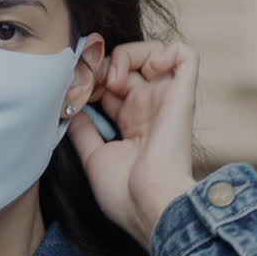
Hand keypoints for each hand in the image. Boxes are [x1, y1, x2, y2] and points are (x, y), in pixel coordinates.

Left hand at [67, 40, 199, 247]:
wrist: (148, 205)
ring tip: (114, 81)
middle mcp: (148, 107)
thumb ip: (83, 131)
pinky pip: (185, 53)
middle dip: (101, 66)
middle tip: (89, 83)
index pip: (110, 84)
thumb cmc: (125, 193)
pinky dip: (165, 50)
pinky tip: (147, 68)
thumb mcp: (94, 158)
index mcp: (131, 122)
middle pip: (126, 64)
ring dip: (126, 56)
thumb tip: (72, 108)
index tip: (75, 94)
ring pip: (153, 50)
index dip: (91, 80)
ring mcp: (165, 99)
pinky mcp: (181, 93)